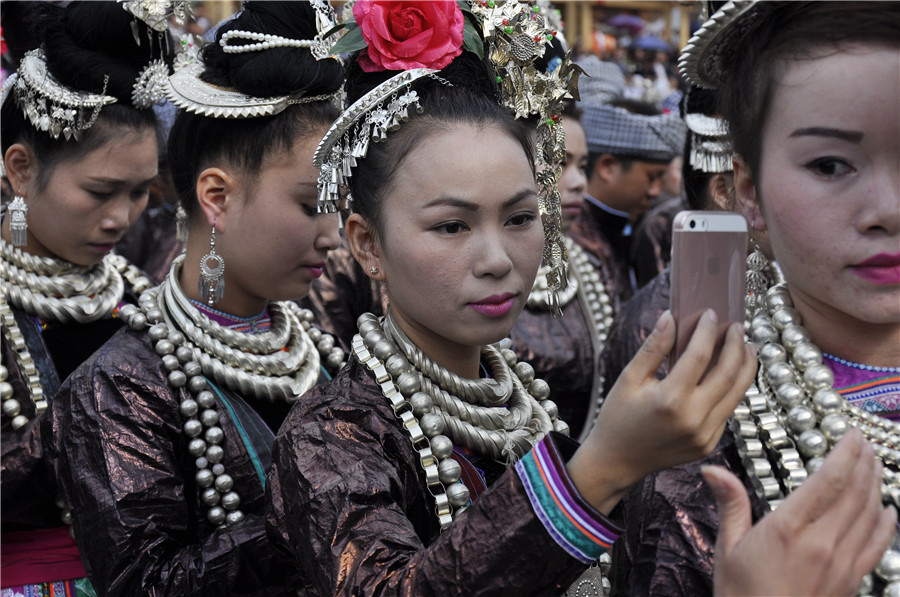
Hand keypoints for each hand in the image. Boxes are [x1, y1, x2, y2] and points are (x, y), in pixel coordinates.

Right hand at [568, 309, 755, 512]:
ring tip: (747, 347)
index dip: (708, 331)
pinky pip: (727, 410)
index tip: (712, 314)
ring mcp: (704, 435)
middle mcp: (692, 419)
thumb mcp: (629, 378)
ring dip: (745, 367)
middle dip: (735, 346)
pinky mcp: (708, 443)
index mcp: (669, 400)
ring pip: (736, 394)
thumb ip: (653, 347)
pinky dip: (733, 389)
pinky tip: (732, 374)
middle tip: (737, 327)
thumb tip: (670, 317)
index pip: (699, 356)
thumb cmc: (618, 418)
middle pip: (727, 373)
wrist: (617, 461)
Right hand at [708, 429, 895, 595]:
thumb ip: (730, 504)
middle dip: (864, 462)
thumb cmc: (742, 596)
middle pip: (855, 492)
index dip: (845, 454)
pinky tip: (889, 510)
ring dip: (876, 485)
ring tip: (876, 463)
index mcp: (787, 529)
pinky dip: (886, 524)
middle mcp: (821, 543)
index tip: (851, 435)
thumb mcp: (727, 548)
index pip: (827, 481)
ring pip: (870, 514)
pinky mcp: (851, 581)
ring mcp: (841, 563)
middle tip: (865, 442)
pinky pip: (876, 545)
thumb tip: (713, 469)